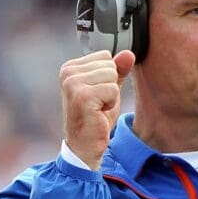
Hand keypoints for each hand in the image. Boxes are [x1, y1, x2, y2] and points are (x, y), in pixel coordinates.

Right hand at [59, 50, 134, 169]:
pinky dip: (111, 104)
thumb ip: (118, 71)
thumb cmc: (96, 117)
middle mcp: (68, 72)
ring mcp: (73, 83)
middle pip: (110, 65)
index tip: (97, 94)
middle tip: (98, 104)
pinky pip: (113, 89)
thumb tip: (129, 53)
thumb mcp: (109, 90)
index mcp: (71, 67)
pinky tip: (98, 113)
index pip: (105, 56)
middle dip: (111, 86)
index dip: (108, 78)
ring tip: (98, 108)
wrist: (85, 145)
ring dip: (111, 96)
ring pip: (112, 76)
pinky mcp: (82, 96)